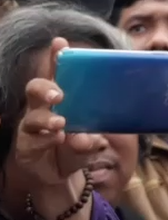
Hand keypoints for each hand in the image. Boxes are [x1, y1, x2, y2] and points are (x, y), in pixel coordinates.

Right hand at [14, 38, 104, 186]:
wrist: (60, 176)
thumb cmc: (75, 147)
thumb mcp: (89, 141)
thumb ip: (90, 140)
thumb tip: (88, 140)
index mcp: (59, 98)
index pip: (57, 73)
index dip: (56, 57)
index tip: (60, 43)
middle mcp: (41, 109)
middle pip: (35, 89)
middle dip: (45, 88)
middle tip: (59, 95)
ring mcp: (31, 127)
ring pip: (31, 117)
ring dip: (47, 119)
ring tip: (61, 123)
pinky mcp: (25, 146)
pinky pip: (32, 140)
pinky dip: (45, 140)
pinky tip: (56, 139)